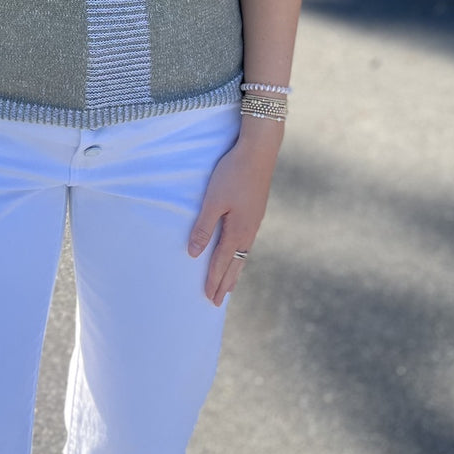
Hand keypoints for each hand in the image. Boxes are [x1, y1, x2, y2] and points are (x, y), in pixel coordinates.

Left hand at [187, 120, 282, 304]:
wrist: (259, 152)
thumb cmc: (233, 174)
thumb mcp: (213, 200)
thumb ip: (204, 227)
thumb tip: (194, 254)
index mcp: (238, 231)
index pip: (223, 263)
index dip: (214, 280)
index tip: (209, 299)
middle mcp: (249, 230)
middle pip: (236, 264)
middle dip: (226, 282)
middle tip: (218, 301)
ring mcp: (254, 221)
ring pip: (243, 254)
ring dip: (234, 270)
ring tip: (229, 284)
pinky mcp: (256, 212)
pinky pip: (247, 242)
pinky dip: (240, 255)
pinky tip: (239, 252)